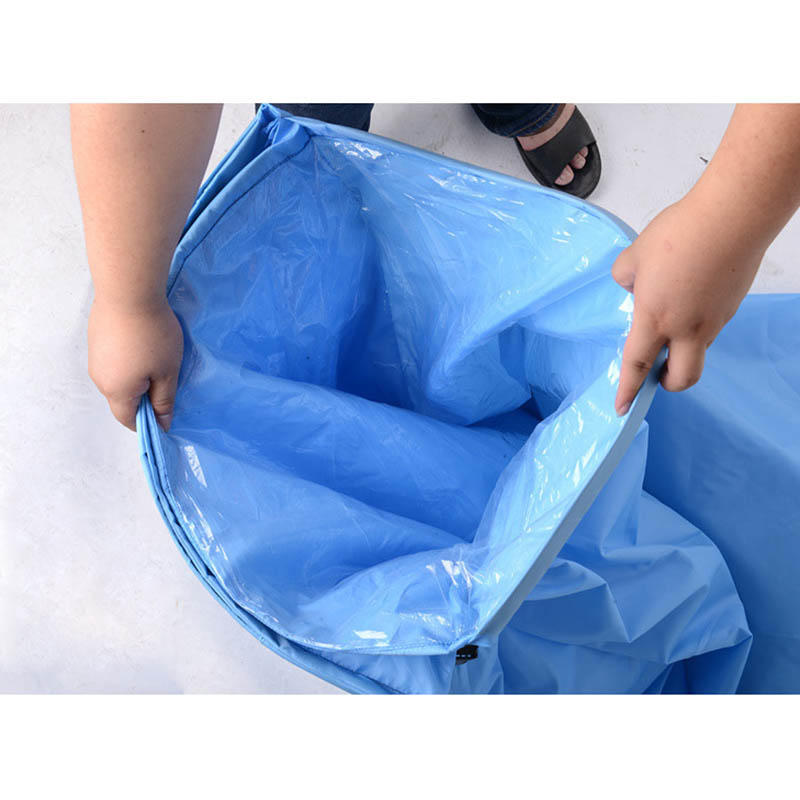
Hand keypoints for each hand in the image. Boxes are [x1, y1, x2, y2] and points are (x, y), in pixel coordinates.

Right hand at [88, 298, 182, 431]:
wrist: (128, 291)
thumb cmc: (153, 335)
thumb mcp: (167, 371)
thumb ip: (164, 399)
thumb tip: (162, 422)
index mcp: (117, 391)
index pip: (128, 420)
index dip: (147, 423)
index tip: (165, 415)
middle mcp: (99, 378)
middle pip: (121, 399)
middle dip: (143, 398)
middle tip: (166, 381)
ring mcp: (94, 357)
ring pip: (117, 378)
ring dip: (136, 377)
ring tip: (157, 359)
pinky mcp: (96, 339)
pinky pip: (113, 360)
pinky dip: (128, 361)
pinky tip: (143, 345)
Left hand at [611, 194, 762, 414]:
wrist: (732, 217)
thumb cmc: (678, 235)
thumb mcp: (634, 256)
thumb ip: (625, 277)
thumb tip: (633, 286)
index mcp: (655, 318)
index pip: (637, 365)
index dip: (627, 390)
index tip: (621, 409)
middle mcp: (688, 328)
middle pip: (682, 378)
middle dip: (668, 384)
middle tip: (657, 373)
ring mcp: (715, 320)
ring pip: (699, 351)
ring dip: (683, 349)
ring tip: (672, 316)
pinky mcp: (732, 306)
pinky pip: (711, 327)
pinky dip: (698, 324)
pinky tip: (692, 296)